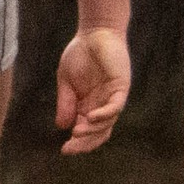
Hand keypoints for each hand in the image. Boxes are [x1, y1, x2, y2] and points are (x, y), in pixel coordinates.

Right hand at [56, 27, 129, 153]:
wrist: (93, 33)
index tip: (64, 149)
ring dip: (93, 130)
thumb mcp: (66, 81)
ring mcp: (112, 97)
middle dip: (85, 142)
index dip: (78, 142)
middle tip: (70, 148)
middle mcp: (102, 105)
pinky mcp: (121, 87)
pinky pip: (116, 106)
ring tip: (77, 132)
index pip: (87, 130)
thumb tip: (62, 126)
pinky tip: (92, 118)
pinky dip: (105, 115)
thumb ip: (66, 102)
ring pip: (107, 122)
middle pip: (99, 132)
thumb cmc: (80, 55)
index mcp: (88, 105)